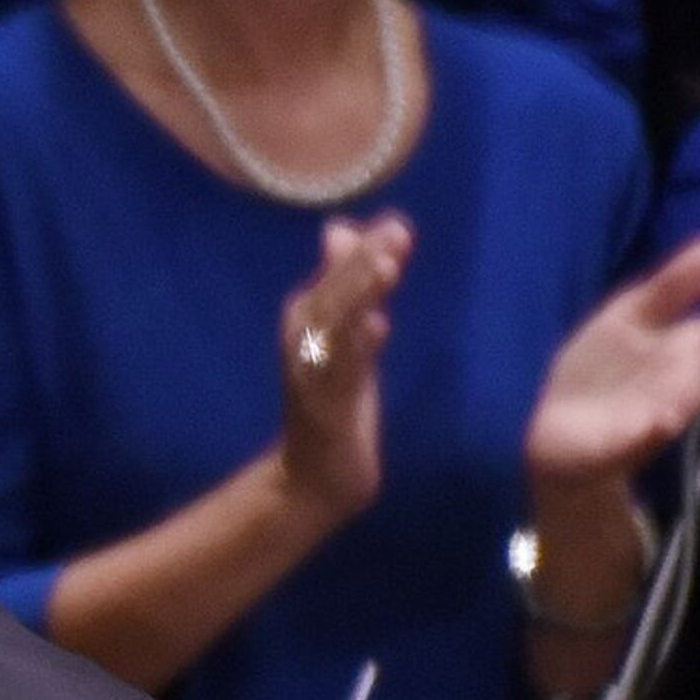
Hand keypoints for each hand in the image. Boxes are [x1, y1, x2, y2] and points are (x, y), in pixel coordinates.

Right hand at [277, 213, 411, 528]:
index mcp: (306, 321)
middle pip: (334, 296)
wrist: (314, 475)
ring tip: (386, 267)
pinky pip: (342, 374)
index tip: (396, 224)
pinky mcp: (325, 409)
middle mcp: (302, 343)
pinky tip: (378, 327)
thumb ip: (346, 285)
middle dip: (363, 263)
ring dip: (360, 296)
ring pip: (337, 328)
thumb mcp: (341, 338)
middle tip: (397, 233)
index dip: (362, 251)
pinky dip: (358, 349)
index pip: (336, 278)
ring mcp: (311, 376)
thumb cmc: (333, 403)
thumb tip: (339, 228)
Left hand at [526, 235, 699, 495]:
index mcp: (685, 350)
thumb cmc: (600, 372)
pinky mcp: (623, 444)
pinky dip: (654, 429)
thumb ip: (670, 287)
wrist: (557, 433)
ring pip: (688, 399)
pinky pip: (643, 438)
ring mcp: (655, 415)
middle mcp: (680, 383)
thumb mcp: (628, 316)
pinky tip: (665, 419)